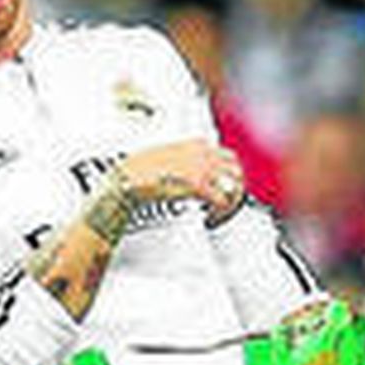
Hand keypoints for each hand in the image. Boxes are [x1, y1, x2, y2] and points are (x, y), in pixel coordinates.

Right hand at [118, 141, 244, 223]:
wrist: (127, 180)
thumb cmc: (139, 172)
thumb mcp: (167, 158)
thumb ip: (185, 163)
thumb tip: (195, 175)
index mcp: (197, 144)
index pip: (228, 157)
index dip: (229, 176)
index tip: (222, 190)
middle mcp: (203, 154)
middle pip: (236, 171)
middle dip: (234, 191)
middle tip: (225, 207)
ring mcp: (202, 169)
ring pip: (234, 185)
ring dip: (230, 203)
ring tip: (218, 215)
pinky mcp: (198, 186)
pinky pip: (222, 200)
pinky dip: (220, 213)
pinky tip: (210, 219)